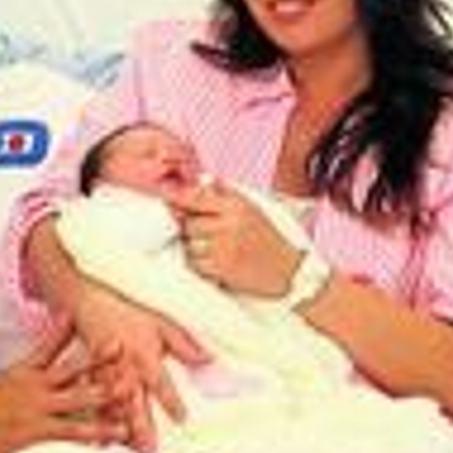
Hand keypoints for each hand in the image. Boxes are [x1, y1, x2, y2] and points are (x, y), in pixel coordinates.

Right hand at [0, 319, 128, 452]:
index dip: (79, 331)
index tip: (100, 321)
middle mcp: (35, 384)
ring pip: (79, 397)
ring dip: (107, 394)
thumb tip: (54, 339)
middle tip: (128, 351)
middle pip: (75, 365)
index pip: (54, 342)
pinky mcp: (35, 431)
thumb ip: (37, 360)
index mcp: (27, 369)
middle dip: (103, 359)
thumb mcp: (9, 377)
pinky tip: (111, 434)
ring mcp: (36, 407)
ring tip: (131, 393)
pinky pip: (70, 431)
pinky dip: (92, 432)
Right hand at [71, 285, 209, 452]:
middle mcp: (125, 367)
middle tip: (148, 451)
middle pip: (135, 401)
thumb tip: (209, 360)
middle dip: (142, 427)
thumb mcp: (163, 323)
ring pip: (112, 406)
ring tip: (126, 449)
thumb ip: (185, 344)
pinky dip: (95, 419)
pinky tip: (98, 440)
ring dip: (120, 428)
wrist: (93, 299)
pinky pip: (91, 401)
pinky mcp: (89, 375)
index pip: (161, 383)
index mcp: (145, 355)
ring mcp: (105, 372)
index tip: (182, 419)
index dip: (171, 401)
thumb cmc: (131, 311)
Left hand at [167, 180, 302, 298]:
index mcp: (236, 206)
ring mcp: (225, 248)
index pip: (196, 197)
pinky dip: (201, 265)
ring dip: (196, 248)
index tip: (163, 195)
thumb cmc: (268, 238)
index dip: (176, 196)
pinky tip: (217, 263)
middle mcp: (229, 225)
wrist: (289, 271)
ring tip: (216, 250)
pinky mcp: (222, 270)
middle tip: (208, 233)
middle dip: (192, 228)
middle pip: (188, 223)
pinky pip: (195, 264)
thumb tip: (199, 180)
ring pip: (189, 245)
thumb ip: (225, 194)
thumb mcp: (252, 207)